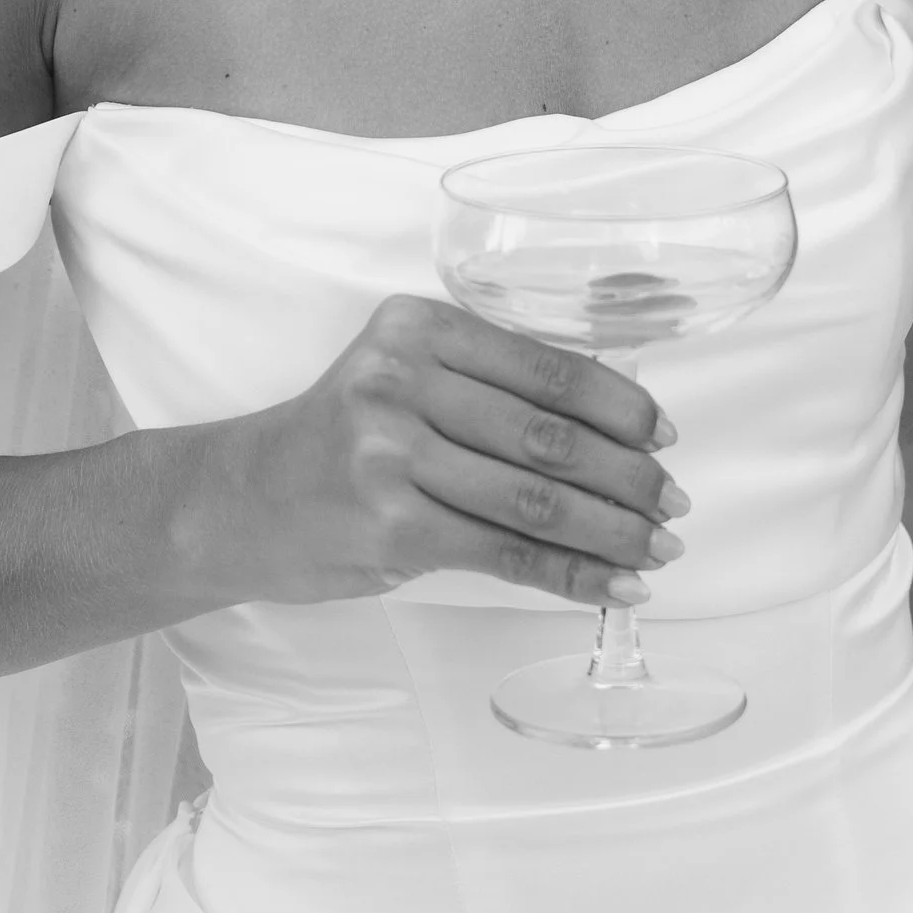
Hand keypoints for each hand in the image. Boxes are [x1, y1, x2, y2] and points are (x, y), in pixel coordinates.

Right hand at [203, 295, 688, 610]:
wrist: (239, 502)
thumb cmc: (339, 440)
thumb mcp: (400, 376)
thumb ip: (486, 384)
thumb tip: (616, 427)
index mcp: (417, 327)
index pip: (547, 367)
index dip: (621, 406)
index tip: (664, 435)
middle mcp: (402, 381)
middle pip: (549, 436)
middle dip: (628, 476)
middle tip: (673, 502)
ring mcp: (392, 456)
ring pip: (537, 500)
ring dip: (613, 532)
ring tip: (658, 550)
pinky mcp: (392, 529)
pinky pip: (506, 554)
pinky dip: (573, 576)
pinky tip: (616, 585)